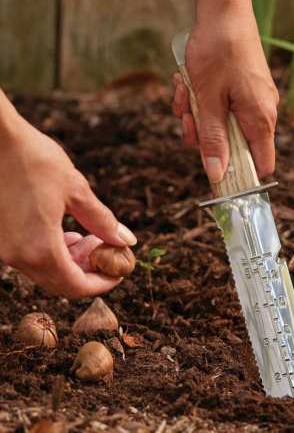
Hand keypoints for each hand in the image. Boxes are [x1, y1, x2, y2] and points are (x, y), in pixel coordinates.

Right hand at [0, 117, 136, 299]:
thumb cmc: (35, 160)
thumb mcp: (77, 191)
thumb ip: (102, 222)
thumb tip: (127, 241)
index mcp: (39, 249)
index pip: (76, 287)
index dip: (102, 284)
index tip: (120, 271)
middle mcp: (17, 256)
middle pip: (60, 283)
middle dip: (89, 272)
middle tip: (108, 250)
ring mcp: (5, 248)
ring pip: (45, 271)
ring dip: (72, 260)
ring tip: (90, 236)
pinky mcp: (0, 237)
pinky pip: (30, 256)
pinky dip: (53, 251)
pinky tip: (67, 231)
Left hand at [172, 0, 278, 181]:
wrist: (224, 11)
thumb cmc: (219, 50)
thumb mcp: (209, 100)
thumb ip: (213, 140)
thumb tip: (216, 174)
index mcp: (260, 120)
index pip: (261, 166)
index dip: (238, 174)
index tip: (212, 170)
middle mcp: (262, 113)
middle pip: (233, 146)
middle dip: (203, 135)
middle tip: (187, 116)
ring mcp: (253, 100)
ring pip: (222, 125)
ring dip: (198, 115)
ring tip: (185, 90)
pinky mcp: (243, 88)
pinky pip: (222, 107)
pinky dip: (203, 100)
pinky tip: (189, 82)